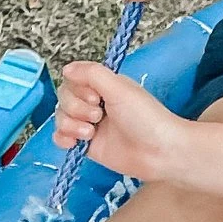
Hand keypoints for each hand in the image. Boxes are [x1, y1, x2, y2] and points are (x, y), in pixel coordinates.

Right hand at [54, 60, 190, 184]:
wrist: (161, 153)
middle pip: (64, 98)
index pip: (73, 79)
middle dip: (76, 107)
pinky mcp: (88, 145)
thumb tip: (67, 68)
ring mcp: (91, 124)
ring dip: (71, 124)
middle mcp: (96, 103)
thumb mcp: (120, 89)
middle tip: (98, 116)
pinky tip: (75, 142)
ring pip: (61, 117)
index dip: (78, 88)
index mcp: (105, 86)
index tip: (95, 97)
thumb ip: (92, 74)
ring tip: (91, 133)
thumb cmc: (147, 119)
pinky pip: (61, 137)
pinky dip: (63, 137)